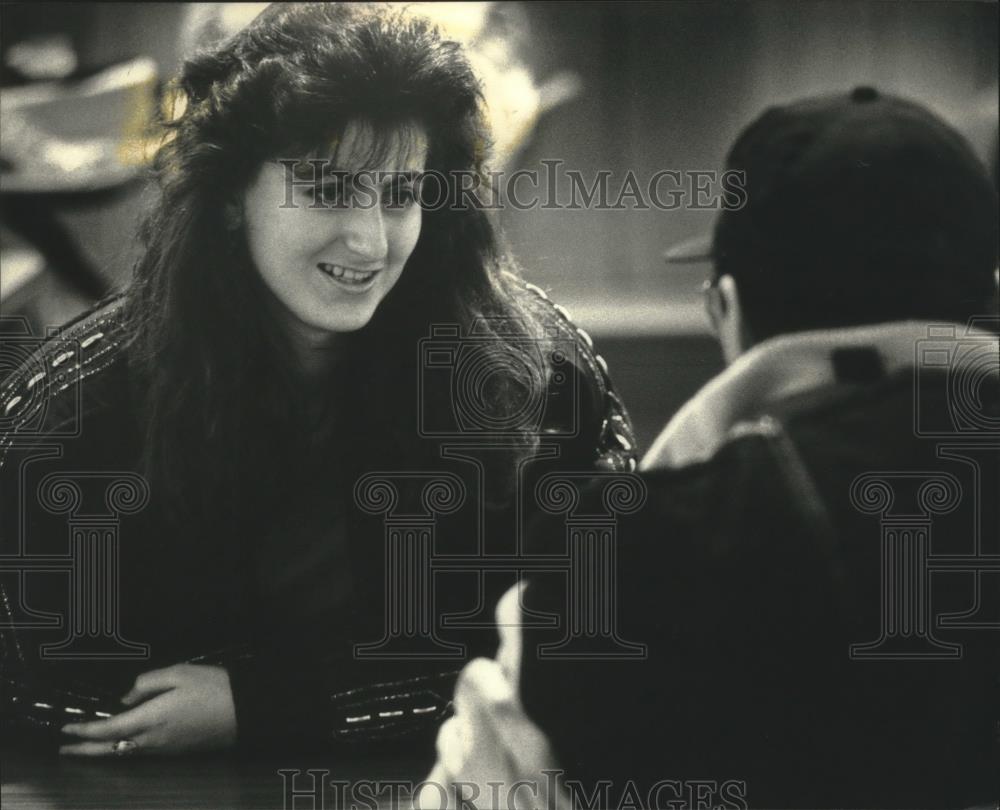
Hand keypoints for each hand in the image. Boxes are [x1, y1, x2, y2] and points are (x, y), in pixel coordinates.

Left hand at [60, 664, 236, 755]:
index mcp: (152, 717)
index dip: (85, 730)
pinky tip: (120, 741)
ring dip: (103, 749)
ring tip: (87, 744)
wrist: (246, 711)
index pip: (109, 728)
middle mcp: (154, 739)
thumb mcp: (180, 673)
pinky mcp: (176, 751)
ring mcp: (165, 748)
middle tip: (64, 748)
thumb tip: (126, 697)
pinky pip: (141, 752)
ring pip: (125, 753)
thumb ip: (147, 682)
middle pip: (111, 749)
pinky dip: (122, 748)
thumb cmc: (214, 687)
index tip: (67, 728)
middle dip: (85, 749)